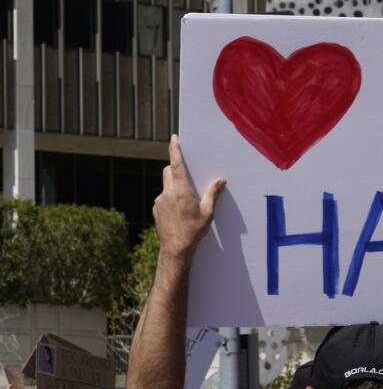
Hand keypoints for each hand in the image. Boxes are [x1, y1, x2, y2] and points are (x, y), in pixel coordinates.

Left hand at [153, 135, 225, 260]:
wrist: (175, 250)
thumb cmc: (193, 231)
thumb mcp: (208, 213)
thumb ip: (212, 194)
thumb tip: (220, 181)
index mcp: (181, 191)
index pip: (176, 165)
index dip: (175, 150)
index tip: (174, 138)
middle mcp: (167, 193)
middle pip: (168, 172)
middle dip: (175, 169)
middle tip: (187, 175)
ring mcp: (159, 202)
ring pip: (166, 186)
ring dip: (174, 187)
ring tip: (187, 201)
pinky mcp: (156, 210)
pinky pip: (163, 199)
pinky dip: (171, 199)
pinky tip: (180, 212)